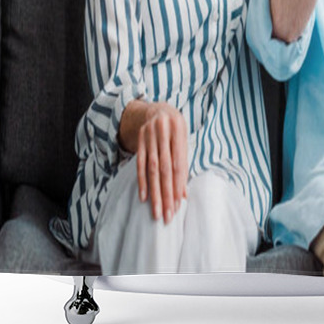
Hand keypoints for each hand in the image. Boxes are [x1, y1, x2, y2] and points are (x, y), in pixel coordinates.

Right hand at [123, 101, 188, 223]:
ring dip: (154, 192)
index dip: (178, 185)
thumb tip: (184, 194)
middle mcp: (163, 131)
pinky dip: (142, 181)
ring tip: (156, 211)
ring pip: (151, 169)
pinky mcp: (139, 140)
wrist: (158, 109)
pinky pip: (139, 163)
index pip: (178, 163)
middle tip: (168, 214)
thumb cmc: (176, 130)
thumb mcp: (183, 141)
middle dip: (167, 193)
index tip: (178, 204)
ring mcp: (149, 135)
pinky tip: (144, 197)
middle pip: (164, 168)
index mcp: (178, 129)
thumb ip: (183, 164)